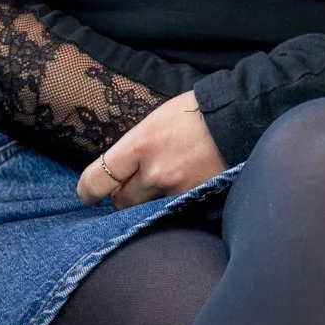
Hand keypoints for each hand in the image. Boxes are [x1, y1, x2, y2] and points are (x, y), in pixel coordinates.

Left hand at [78, 92, 226, 208]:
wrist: (237, 119)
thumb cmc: (193, 114)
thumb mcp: (153, 122)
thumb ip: (134, 148)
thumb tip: (118, 170)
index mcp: (140, 144)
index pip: (97, 179)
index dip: (87, 191)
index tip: (88, 195)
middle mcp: (155, 172)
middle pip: (120, 201)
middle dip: (122, 195)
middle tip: (130, 186)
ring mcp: (176, 190)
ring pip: (145, 210)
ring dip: (146, 202)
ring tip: (159, 186)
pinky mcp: (195, 200)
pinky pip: (171, 211)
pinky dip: (170, 205)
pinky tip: (177, 191)